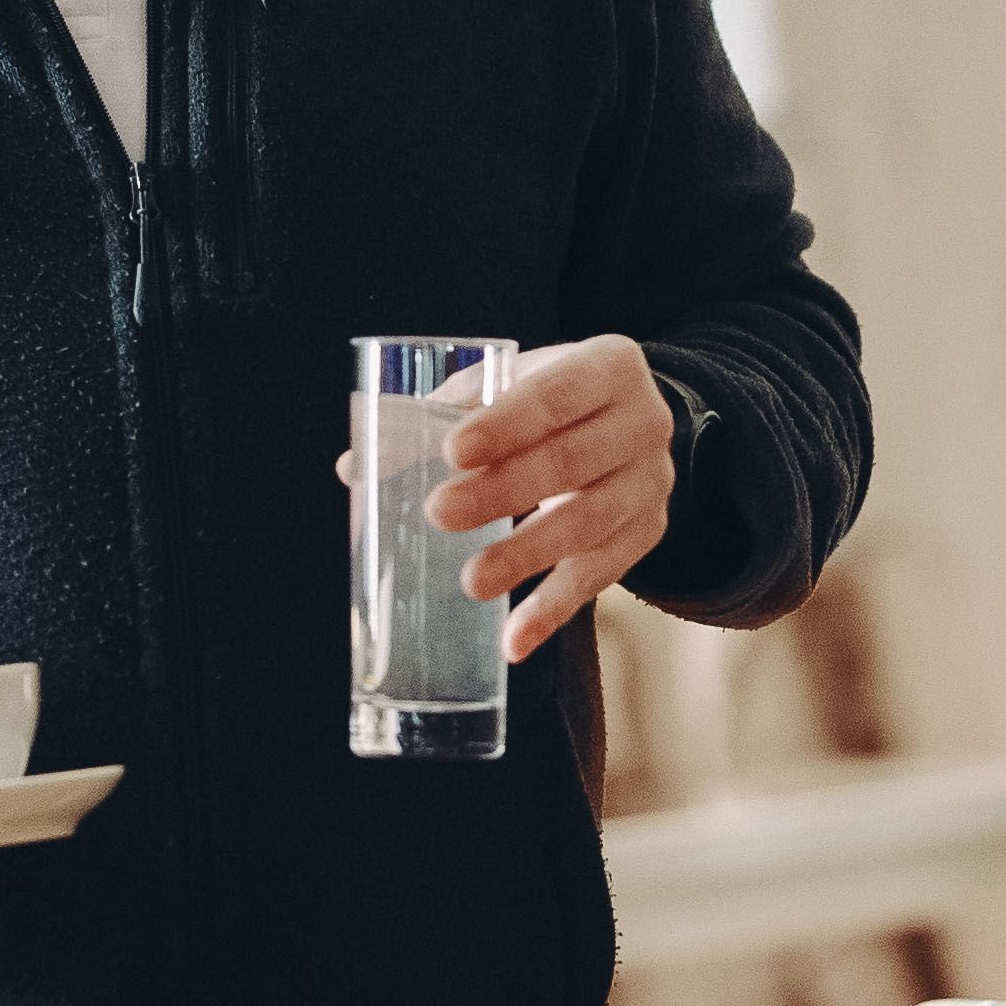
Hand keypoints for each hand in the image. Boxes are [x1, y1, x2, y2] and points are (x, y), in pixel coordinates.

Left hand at [427, 336, 677, 662]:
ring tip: (472, 582)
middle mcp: (643, 422)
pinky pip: (600, 577)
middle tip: (440, 514)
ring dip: (527, 556)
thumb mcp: (508, 387)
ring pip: (588, 525)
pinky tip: (514, 640)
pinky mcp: (646, 533)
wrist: (627, 423)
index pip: (556, 395)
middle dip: (503, 492)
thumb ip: (440, 418)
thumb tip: (355, 467)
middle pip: (571, 462)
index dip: (506, 424)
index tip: (452, 451)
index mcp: (607, 366)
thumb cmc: (549, 401)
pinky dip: (554, 611)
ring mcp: (649, 482)